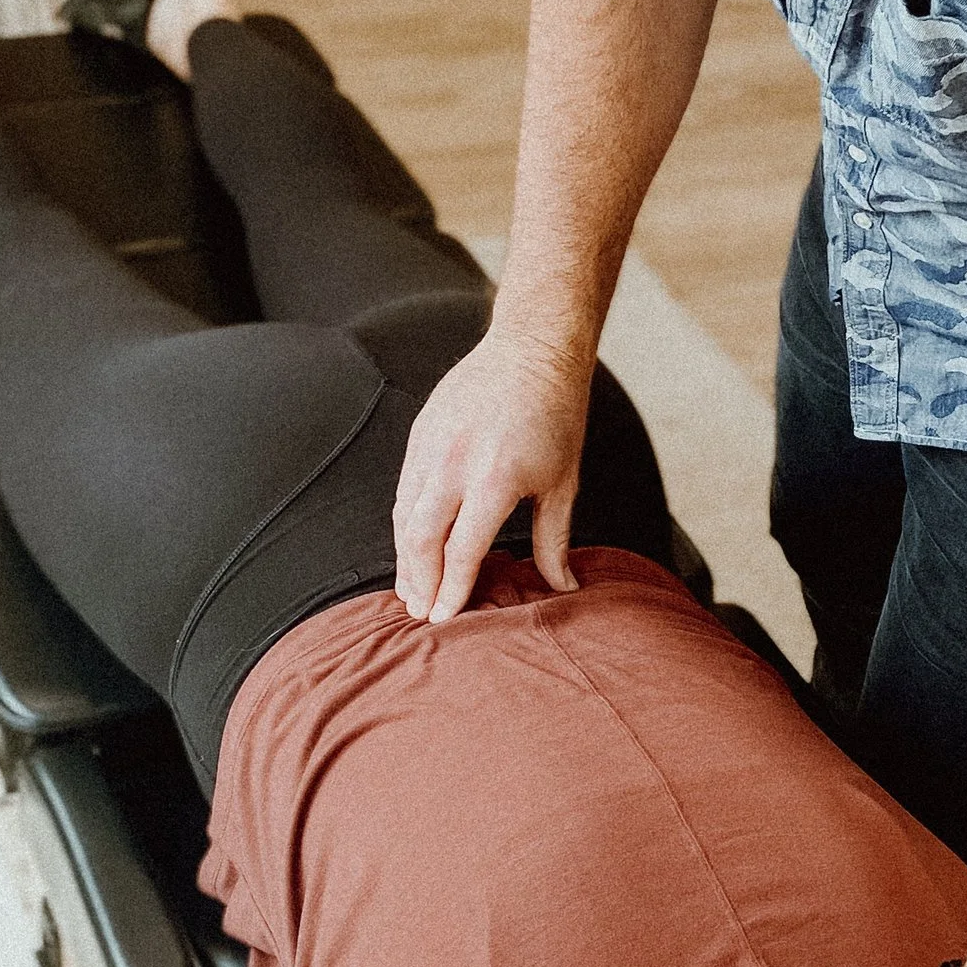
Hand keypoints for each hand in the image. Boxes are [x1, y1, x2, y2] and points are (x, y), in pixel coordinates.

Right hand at [392, 321, 592, 621]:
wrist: (532, 349)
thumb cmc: (557, 416)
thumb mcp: (563, 482)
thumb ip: (554, 539)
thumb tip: (561, 587)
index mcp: (495, 479)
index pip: (462, 549)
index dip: (451, 588)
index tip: (444, 618)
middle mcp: (456, 463)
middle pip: (421, 537)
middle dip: (419, 580)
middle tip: (420, 612)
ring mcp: (433, 446)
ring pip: (404, 514)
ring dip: (404, 556)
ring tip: (409, 590)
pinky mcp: (420, 433)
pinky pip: (404, 488)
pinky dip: (403, 523)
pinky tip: (408, 547)